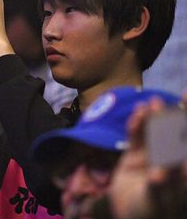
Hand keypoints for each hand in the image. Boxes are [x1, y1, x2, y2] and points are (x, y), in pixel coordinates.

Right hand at [108, 97, 166, 218]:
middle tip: (173, 99)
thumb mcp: (162, 197)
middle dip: (174, 115)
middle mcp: (171, 158)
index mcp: (182, 167)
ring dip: (154, 118)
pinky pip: (136, 138)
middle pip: (175, 132)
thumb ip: (166, 180)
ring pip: (155, 132)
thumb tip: (177, 163)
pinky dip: (136, 126)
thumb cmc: (153, 211)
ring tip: (151, 105)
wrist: (126, 217)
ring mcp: (153, 156)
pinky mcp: (134, 157)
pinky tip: (137, 115)